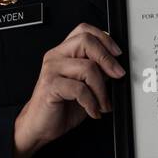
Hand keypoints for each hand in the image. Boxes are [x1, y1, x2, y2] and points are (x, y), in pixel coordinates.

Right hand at [13, 23, 124, 157]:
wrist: (39, 126)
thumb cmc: (61, 106)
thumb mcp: (85, 86)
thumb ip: (97, 73)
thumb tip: (117, 68)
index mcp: (64, 52)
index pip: (84, 31)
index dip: (105, 39)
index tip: (118, 54)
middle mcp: (56, 56)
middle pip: (86, 42)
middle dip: (108, 60)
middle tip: (118, 76)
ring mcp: (51, 70)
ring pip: (88, 67)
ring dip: (102, 90)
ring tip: (103, 103)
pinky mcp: (50, 85)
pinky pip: (80, 89)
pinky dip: (91, 102)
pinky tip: (92, 110)